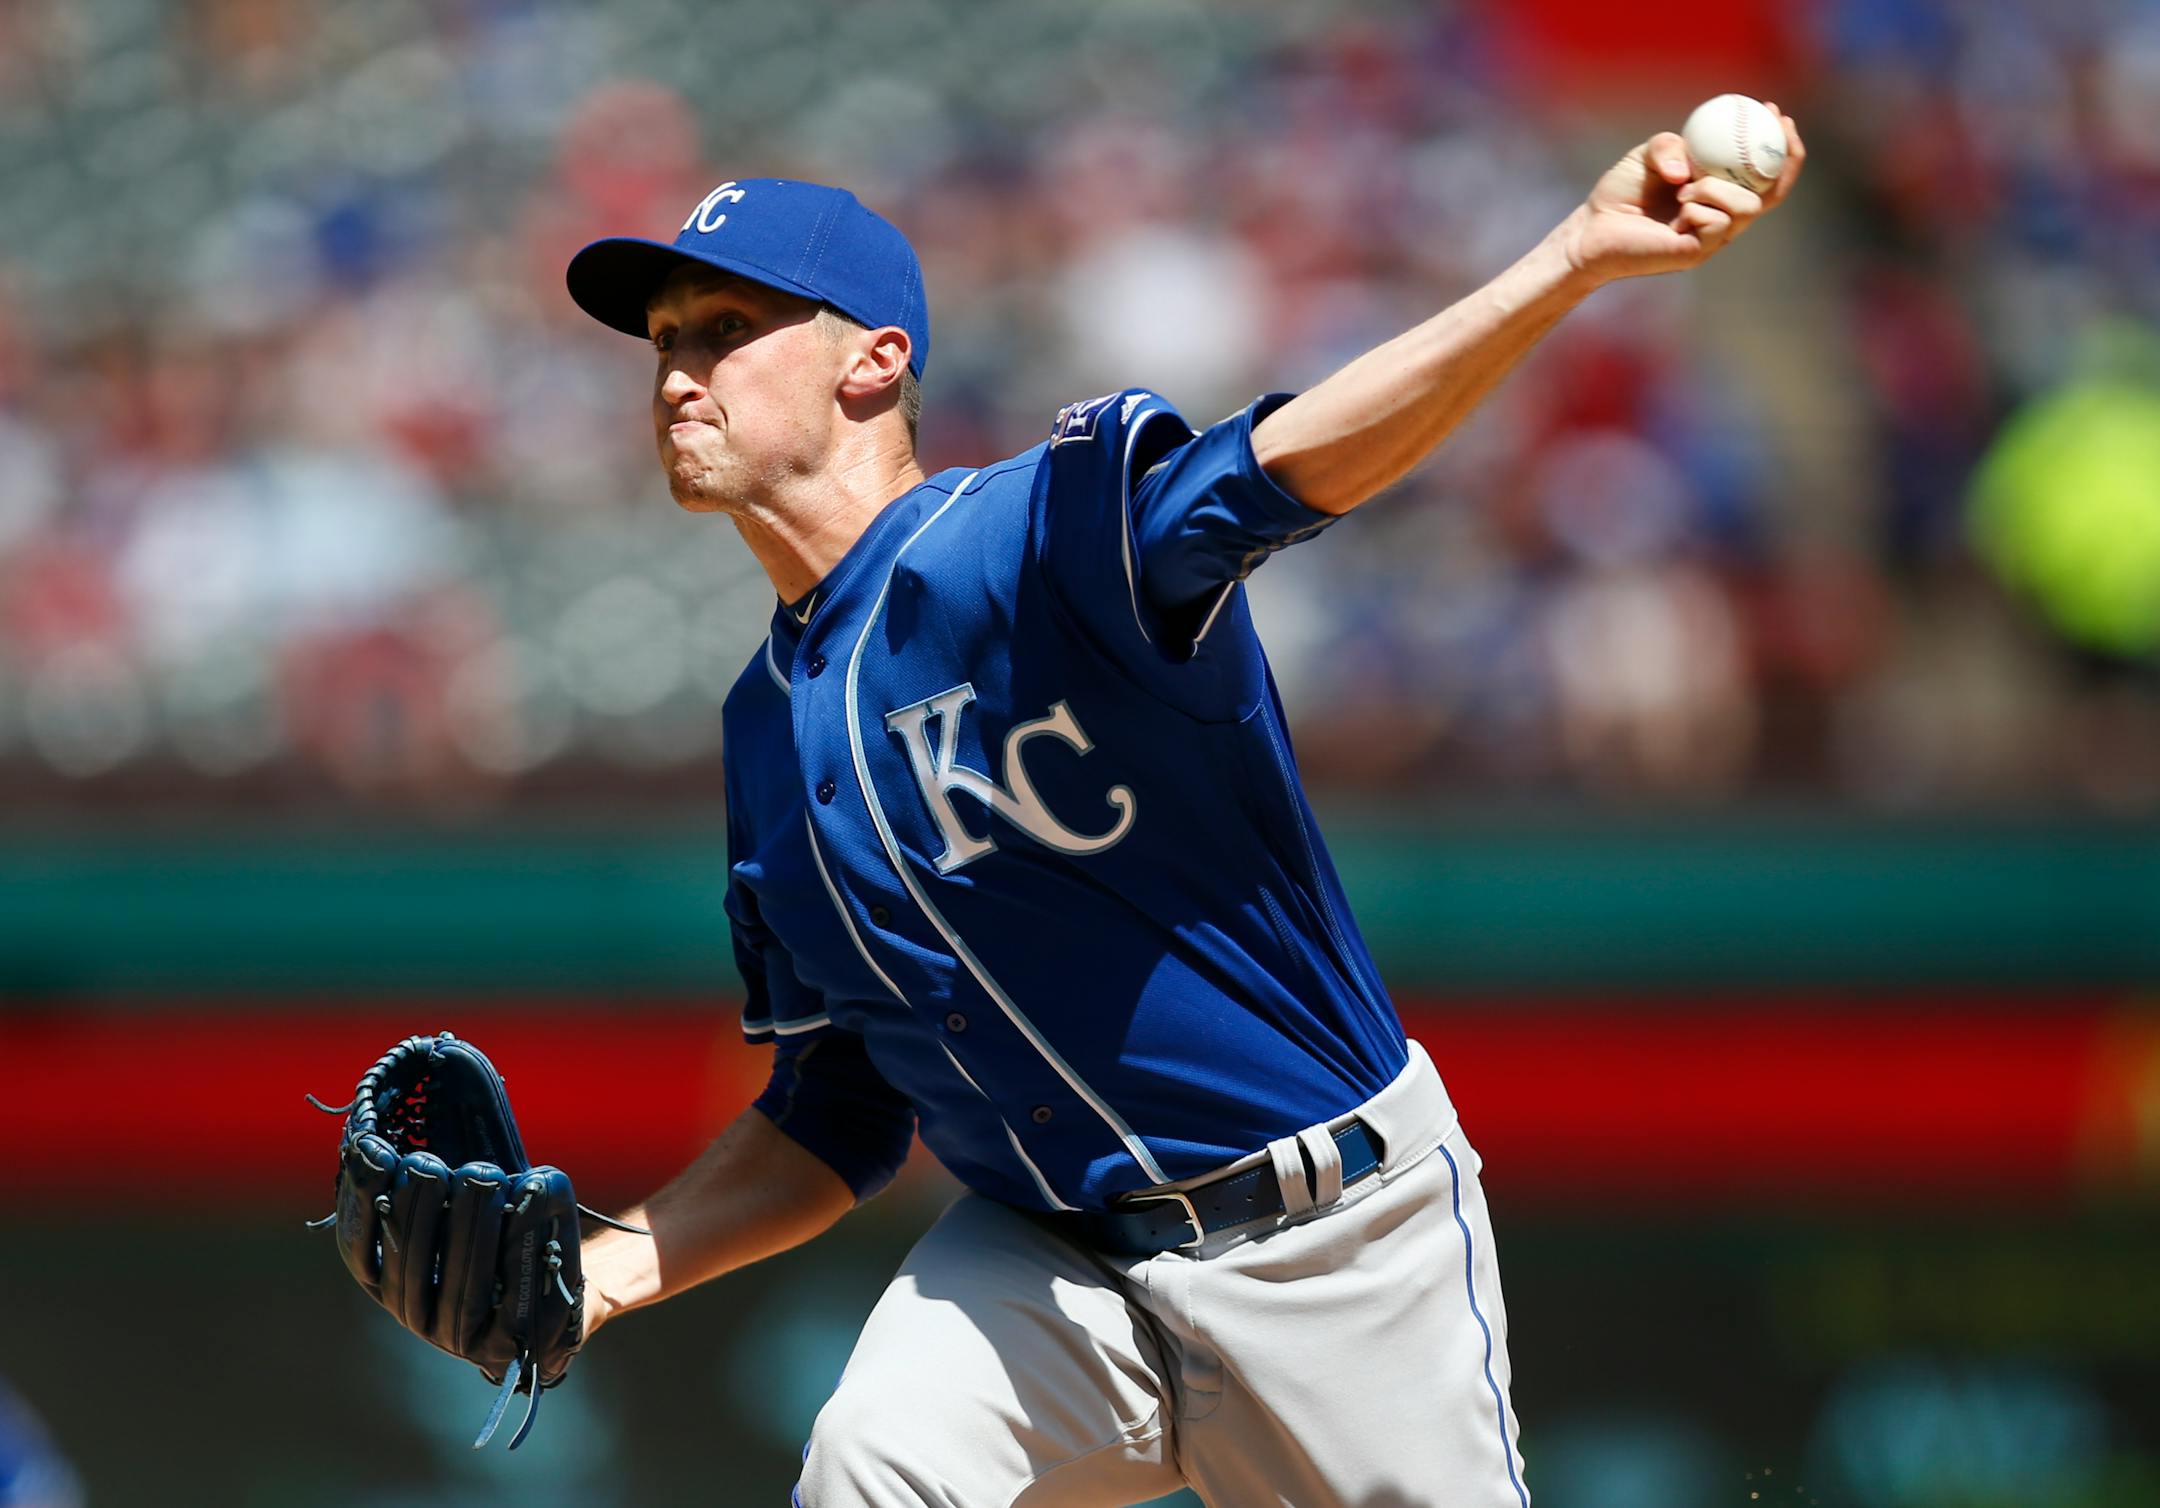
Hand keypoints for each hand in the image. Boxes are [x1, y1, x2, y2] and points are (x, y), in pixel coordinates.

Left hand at [1558, 104, 1804, 284]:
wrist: (1592, 229)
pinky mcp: (1698, 253)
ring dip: (1719, 188)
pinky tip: (1679, 208)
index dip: (1780, 145)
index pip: (1763, 173)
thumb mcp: (1648, 155)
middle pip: (1773, 193)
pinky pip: (1719, 225)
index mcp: (1717, 193)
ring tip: (1686, 187)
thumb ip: (1671, 146)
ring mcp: (1713, 238)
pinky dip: (1700, 207)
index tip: (1776, 112)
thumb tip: (1690, 171)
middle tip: (1777, 126)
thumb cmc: (1619, 193)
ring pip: (1748, 207)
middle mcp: (1722, 217)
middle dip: (1785, 158)